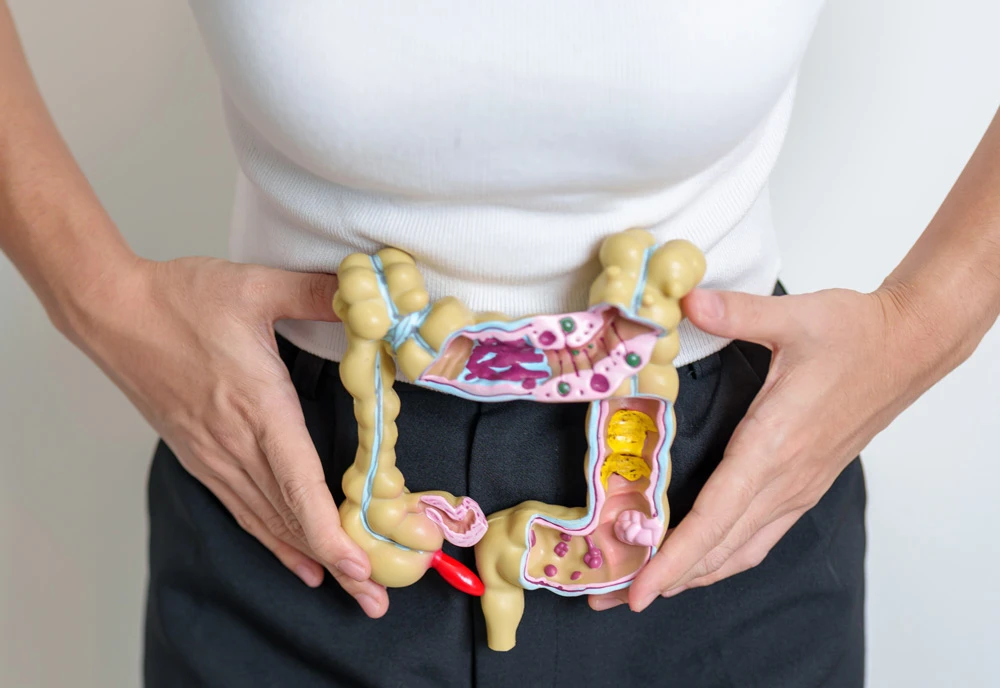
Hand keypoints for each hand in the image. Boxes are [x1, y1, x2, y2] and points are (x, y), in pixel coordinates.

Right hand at [71, 256, 387, 617]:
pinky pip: (242, 509)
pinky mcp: (201, 456)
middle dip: (337, 561)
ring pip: (268, 520)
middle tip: (374, 600)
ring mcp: (215, 455)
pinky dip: (272, 539)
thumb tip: (366, 295)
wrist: (114, 312)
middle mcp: (237, 444)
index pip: (299, 485)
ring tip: (345, 590)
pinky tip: (296, 560)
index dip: (331, 531)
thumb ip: (315, 293)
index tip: (360, 564)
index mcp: (258, 408)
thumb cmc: (180, 299)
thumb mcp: (256, 286)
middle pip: (291, 518)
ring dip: (309, 558)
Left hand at [591, 284, 942, 611]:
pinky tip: (702, 561)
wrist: (910, 347)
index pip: (716, 517)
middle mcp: (785, 478)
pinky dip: (724, 556)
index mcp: (774, 445)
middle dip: (664, 578)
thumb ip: (737, 313)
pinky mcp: (805, 484)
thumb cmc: (856, 334)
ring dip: (693, 574)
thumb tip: (685, 302)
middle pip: (718, 547)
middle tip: (609, 598)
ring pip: (740, 549)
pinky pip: (760, 536)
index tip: (640, 588)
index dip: (673, 558)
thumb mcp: (796, 316)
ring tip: (647, 587)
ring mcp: (798, 487)